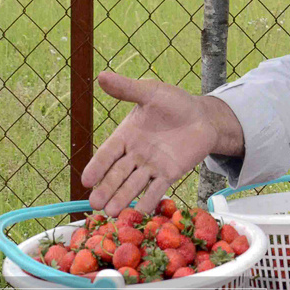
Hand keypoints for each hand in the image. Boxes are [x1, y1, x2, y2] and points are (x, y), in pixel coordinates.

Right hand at [80, 71, 243, 215]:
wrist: (203, 116)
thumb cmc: (174, 103)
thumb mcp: (151, 93)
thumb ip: (128, 89)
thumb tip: (101, 76)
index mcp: (126, 135)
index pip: (107, 153)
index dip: (97, 167)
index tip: (86, 180)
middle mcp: (135, 154)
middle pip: (117, 174)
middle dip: (106, 189)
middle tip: (95, 204)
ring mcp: (151, 166)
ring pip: (133, 185)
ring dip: (122, 198)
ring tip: (111, 212)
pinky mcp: (169, 173)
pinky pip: (156, 189)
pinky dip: (148, 201)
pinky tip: (140, 212)